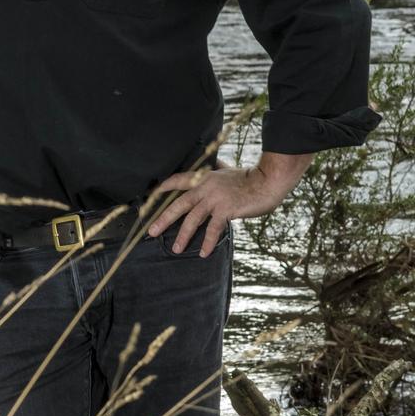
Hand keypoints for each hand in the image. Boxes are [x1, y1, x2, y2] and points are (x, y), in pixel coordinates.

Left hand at [147, 153, 313, 256]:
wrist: (266, 182)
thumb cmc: (248, 177)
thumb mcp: (227, 169)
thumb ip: (217, 168)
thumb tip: (213, 162)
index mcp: (203, 176)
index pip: (177, 180)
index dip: (163, 188)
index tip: (149, 198)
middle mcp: (205, 186)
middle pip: (179, 204)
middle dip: (164, 218)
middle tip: (152, 231)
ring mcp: (215, 198)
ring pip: (192, 218)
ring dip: (183, 235)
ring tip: (175, 248)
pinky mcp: (226, 209)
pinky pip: (213, 229)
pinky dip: (207, 242)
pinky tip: (202, 253)